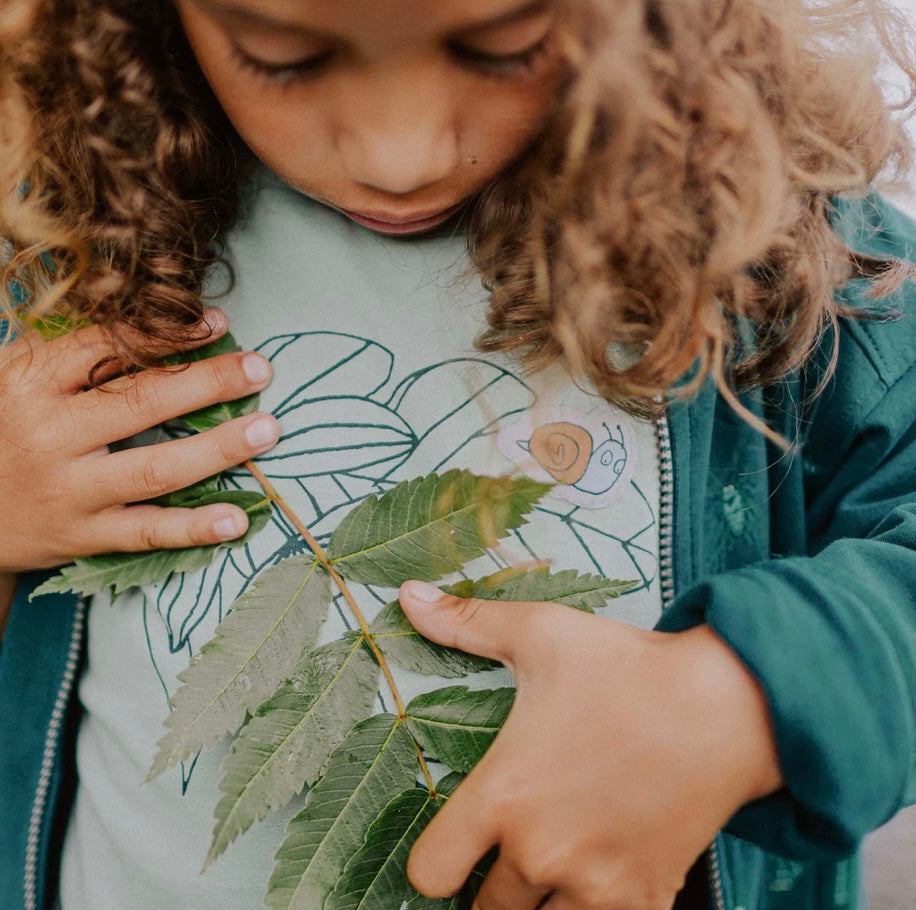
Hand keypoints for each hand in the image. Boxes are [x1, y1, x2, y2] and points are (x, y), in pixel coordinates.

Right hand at [0, 308, 279, 571]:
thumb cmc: (0, 430)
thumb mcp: (15, 379)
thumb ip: (72, 353)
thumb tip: (153, 321)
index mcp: (32, 384)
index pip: (108, 349)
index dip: (169, 334)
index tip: (218, 323)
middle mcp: (50, 435)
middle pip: (142, 402)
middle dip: (209, 382)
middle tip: (260, 368)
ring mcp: (69, 490)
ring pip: (155, 468)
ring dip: (218, 449)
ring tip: (266, 430)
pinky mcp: (81, 536)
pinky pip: (146, 532)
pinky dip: (194, 529)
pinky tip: (237, 520)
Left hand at [399, 581, 782, 909]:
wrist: (727, 705)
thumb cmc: (626, 667)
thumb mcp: (540, 633)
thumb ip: (465, 624)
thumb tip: (405, 596)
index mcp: (505, 795)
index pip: (429, 874)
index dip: (431, 863)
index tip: (450, 843)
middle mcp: (542, 852)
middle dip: (489, 881)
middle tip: (511, 842)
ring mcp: (598, 886)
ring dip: (539, 903)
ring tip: (554, 858)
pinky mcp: (647, 898)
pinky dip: (597, 906)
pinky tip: (606, 865)